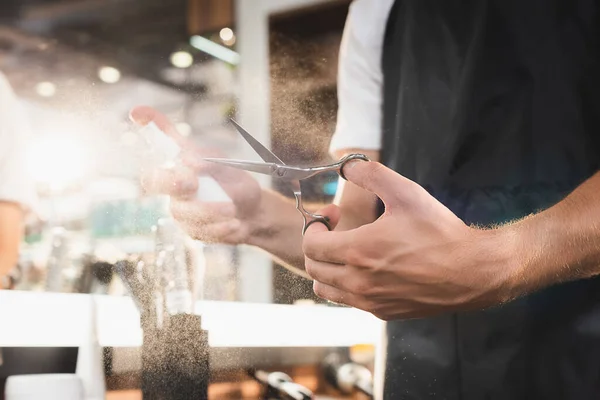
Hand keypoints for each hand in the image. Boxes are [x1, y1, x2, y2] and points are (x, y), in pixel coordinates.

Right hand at [129, 106, 262, 243]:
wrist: (253, 214)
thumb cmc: (237, 184)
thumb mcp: (230, 167)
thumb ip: (210, 161)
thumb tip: (189, 161)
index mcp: (182, 163)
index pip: (160, 141)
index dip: (148, 125)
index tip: (137, 113)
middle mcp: (173, 184)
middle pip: (154, 180)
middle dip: (171, 181)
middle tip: (192, 183)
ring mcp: (179, 208)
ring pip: (182, 211)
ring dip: (209, 210)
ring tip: (232, 209)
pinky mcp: (190, 230)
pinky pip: (197, 230)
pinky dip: (218, 228)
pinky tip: (234, 225)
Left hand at [302, 161, 518, 319]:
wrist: (473, 272)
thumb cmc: (440, 232)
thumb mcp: (407, 193)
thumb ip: (372, 175)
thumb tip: (346, 167)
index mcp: (358, 251)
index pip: (311, 245)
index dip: (313, 226)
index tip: (331, 215)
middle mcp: (359, 282)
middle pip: (314, 269)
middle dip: (317, 245)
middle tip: (336, 231)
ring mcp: (370, 301)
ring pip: (326, 290)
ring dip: (327, 269)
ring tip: (346, 252)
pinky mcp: (383, 313)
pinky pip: (349, 301)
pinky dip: (346, 285)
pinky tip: (368, 268)